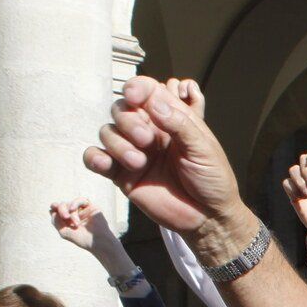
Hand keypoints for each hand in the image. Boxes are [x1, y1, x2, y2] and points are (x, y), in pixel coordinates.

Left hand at [48, 200, 111, 252]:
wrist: (98, 242)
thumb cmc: (82, 239)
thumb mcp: (64, 232)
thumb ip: (56, 221)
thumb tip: (52, 210)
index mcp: (67, 220)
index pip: (57, 209)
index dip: (54, 207)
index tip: (53, 209)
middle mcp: (74, 214)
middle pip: (63, 205)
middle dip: (62, 210)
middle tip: (66, 217)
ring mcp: (82, 210)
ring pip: (70, 203)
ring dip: (70, 211)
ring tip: (76, 222)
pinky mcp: (91, 207)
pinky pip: (80, 200)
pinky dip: (74, 203)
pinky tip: (73, 210)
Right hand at [84, 76, 249, 258]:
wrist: (208, 217)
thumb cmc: (212, 180)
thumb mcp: (203, 148)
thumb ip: (179, 123)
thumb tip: (154, 101)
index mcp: (170, 120)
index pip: (146, 92)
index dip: (137, 88)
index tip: (135, 96)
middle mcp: (148, 132)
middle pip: (121, 109)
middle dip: (128, 120)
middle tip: (147, 140)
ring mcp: (133, 152)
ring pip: (107, 132)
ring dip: (117, 143)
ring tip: (139, 162)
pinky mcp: (121, 174)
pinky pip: (95, 158)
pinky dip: (94, 158)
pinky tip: (105, 165)